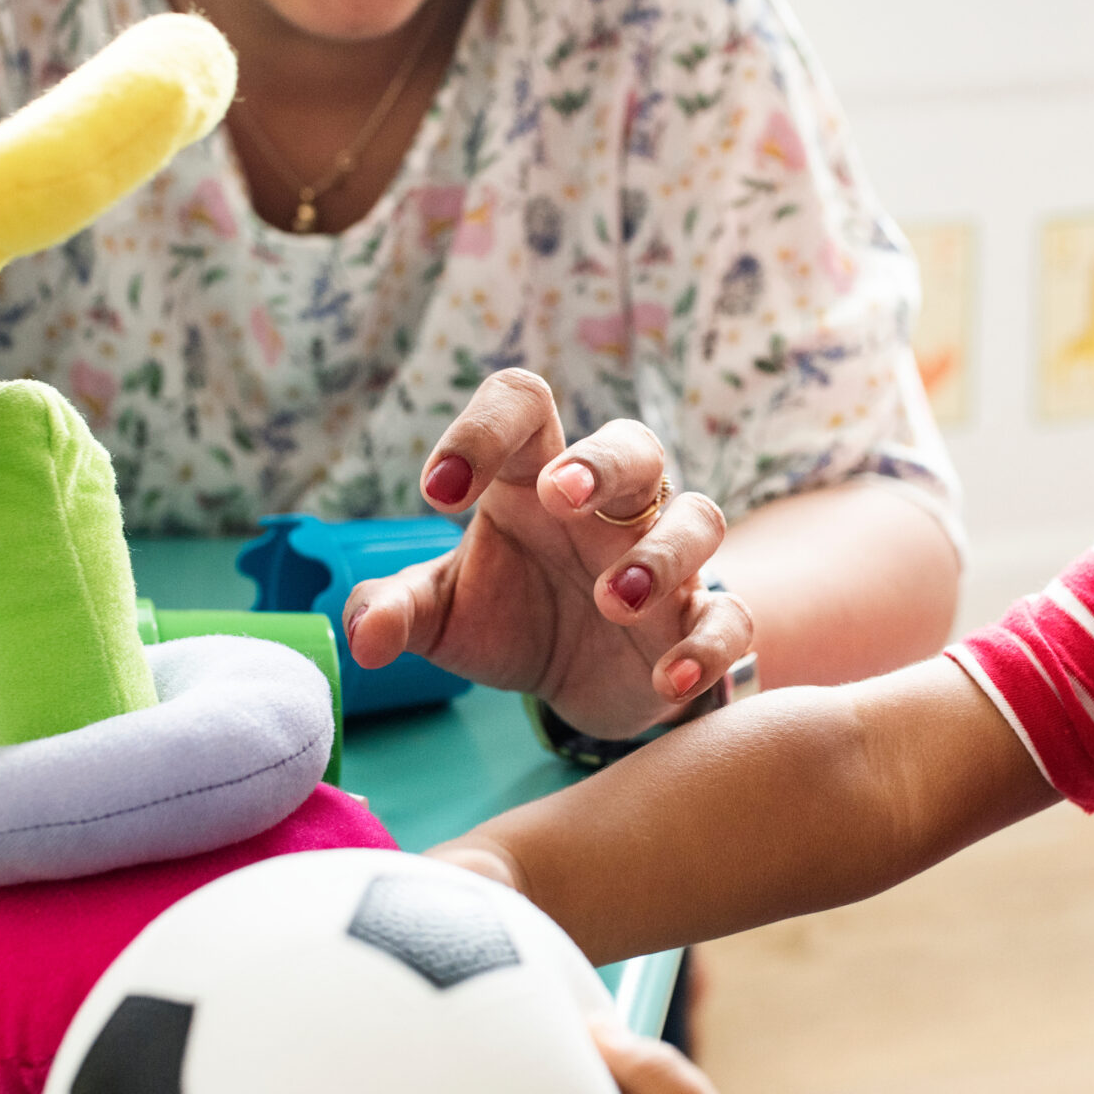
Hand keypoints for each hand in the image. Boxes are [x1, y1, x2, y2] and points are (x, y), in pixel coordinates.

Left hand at [345, 369, 754, 739]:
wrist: (576, 687)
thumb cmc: (509, 619)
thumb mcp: (441, 615)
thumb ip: (395, 611)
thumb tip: (363, 638)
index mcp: (535, 478)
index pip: (522, 407)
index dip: (482, 430)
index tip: (438, 492)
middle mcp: (608, 508)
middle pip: (632, 443)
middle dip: (600, 464)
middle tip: (558, 497)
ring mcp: (664, 560)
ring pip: (698, 518)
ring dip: (658, 555)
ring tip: (611, 602)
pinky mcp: (697, 622)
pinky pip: (730, 617)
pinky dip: (707, 644)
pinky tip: (665, 678)